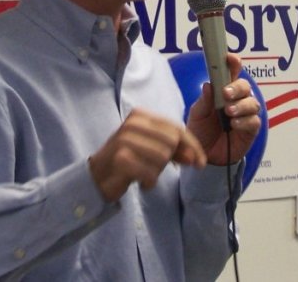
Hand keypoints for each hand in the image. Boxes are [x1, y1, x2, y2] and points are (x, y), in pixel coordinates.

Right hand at [89, 109, 206, 201]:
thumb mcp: (152, 150)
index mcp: (141, 116)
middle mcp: (132, 124)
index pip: (176, 128)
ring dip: (157, 172)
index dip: (193, 146)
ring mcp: (125, 140)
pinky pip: (151, 173)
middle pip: (172, 142)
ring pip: (162, 158)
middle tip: (156, 168)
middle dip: (170, 160)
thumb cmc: (127, 161)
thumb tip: (196, 157)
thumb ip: (174, 149)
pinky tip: (140, 182)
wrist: (96, 177)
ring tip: (144, 173)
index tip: (201, 163)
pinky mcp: (121, 159)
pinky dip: (149, 182)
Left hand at [186, 53, 260, 164]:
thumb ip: (204, 101)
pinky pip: (254, 121)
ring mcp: (245, 114)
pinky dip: (244, 121)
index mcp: (223, 91)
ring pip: (252, 103)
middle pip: (244, 86)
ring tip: (229, 112)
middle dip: (237, 87)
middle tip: (226, 93)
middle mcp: (237, 100)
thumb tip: (208, 85)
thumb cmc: (201, 131)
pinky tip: (234, 124)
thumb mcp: (197, 115)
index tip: (230, 58)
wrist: (204, 156)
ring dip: (241, 105)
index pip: (231, 73)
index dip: (233, 63)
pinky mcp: (250, 130)